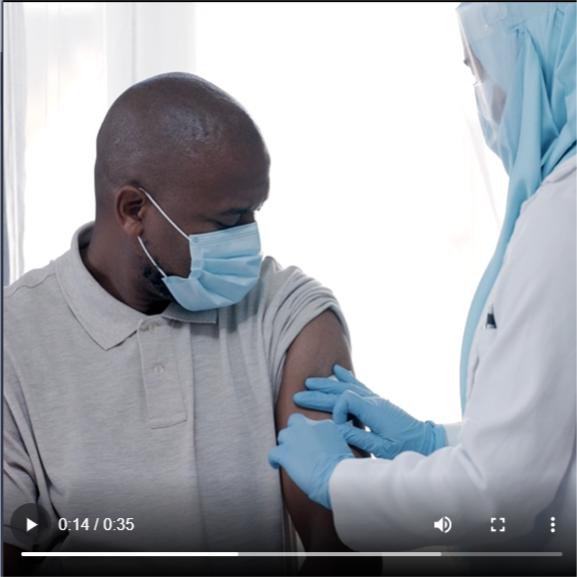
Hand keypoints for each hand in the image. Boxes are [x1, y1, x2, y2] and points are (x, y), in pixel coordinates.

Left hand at [268, 413, 353, 508]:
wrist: (335, 476)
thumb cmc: (342, 467)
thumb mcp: (343, 445)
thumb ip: (330, 439)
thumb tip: (324, 446)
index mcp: (324, 424)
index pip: (312, 424)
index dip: (310, 435)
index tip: (312, 444)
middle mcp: (307, 427)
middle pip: (295, 421)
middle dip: (295, 431)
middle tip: (298, 444)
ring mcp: (295, 438)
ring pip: (283, 435)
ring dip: (286, 444)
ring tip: (289, 455)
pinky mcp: (285, 452)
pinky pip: (273, 452)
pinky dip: (273, 459)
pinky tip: (276, 464)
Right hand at [295, 365, 445, 458]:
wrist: (425, 441)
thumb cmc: (405, 447)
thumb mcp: (382, 447)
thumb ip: (358, 436)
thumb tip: (335, 427)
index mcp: (373, 410)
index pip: (345, 399)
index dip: (335, 409)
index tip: (335, 425)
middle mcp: (373, 399)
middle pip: (341, 390)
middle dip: (319, 392)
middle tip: (300, 393)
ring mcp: (375, 398)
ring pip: (347, 386)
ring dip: (327, 384)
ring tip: (310, 381)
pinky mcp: (377, 401)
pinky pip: (358, 385)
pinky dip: (345, 378)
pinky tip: (336, 371)